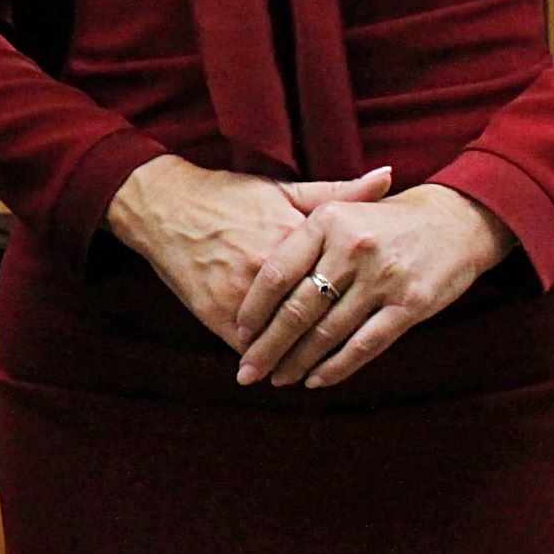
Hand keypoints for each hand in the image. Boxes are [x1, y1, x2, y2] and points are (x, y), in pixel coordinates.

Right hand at [105, 157, 394, 349]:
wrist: (164, 204)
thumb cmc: (229, 195)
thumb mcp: (284, 191)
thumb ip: (338, 193)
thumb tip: (389, 176)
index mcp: (294, 238)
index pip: (338, 283)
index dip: (360, 308)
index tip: (378, 321)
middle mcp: (269, 268)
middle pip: (313, 320)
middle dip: (330, 345)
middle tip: (347, 362)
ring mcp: (241, 293)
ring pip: (281, 340)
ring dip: (295, 361)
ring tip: (308, 376)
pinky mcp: (214, 310)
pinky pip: (245, 344)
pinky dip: (260, 359)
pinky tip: (271, 370)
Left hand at [233, 183, 512, 389]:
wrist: (454, 220)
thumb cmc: (383, 220)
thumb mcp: (340, 210)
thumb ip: (300, 237)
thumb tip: (249, 274)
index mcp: (327, 221)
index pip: (277, 273)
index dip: (254, 308)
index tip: (238, 333)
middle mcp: (352, 247)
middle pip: (298, 309)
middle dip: (268, 346)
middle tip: (247, 371)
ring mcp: (382, 277)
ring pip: (327, 332)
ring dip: (297, 362)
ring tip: (277, 378)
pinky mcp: (410, 305)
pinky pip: (364, 345)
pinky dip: (336, 367)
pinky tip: (315, 380)